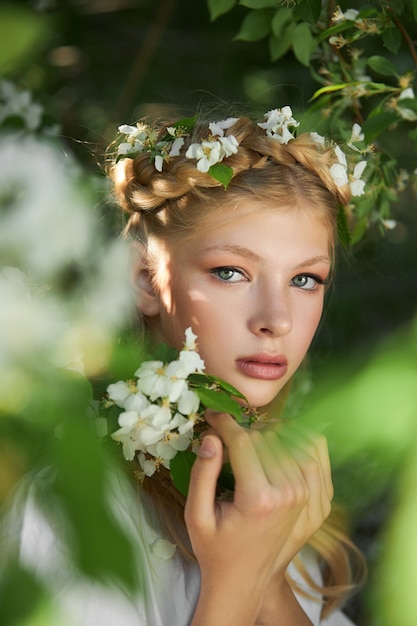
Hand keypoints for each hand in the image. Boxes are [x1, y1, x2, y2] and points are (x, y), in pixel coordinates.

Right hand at [185, 411, 332, 624]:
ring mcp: (302, 493)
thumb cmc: (216, 548)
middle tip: (221, 438)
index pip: (243, 442)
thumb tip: (211, 437)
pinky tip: (270, 443)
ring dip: (262, 435)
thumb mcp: (197, 515)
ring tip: (241, 444)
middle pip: (264, 438)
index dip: (224, 424)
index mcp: (258, 499)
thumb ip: (202, 474)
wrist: (244, 580)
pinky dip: (288, 440)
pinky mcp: (310, 494)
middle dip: (240, 432)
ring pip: (284, 440)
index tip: (211, 416)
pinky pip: (305, 450)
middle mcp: (287, 493)